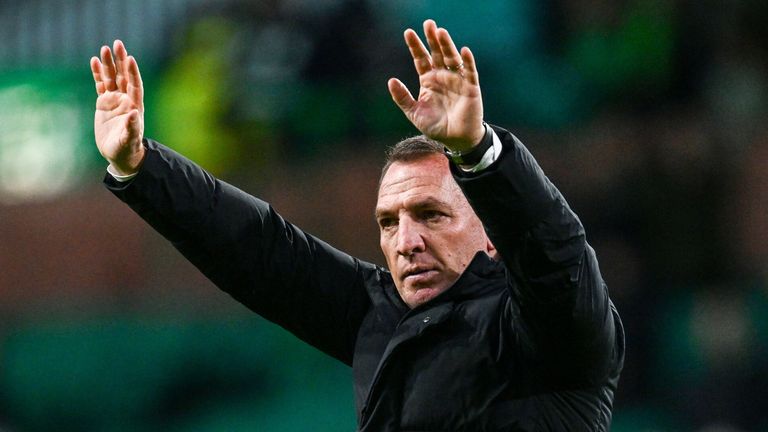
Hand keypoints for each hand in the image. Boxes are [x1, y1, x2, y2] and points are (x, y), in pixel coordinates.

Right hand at [90, 40, 144, 175]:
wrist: (119, 154)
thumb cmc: (127, 149)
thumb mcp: (129, 140)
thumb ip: (132, 127)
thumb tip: (133, 113)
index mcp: (134, 106)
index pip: (135, 85)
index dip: (132, 72)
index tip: (130, 58)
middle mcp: (125, 100)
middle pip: (123, 76)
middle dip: (120, 60)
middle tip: (117, 43)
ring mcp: (114, 100)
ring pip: (111, 78)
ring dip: (108, 64)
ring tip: (104, 48)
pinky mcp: (104, 103)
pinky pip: (101, 85)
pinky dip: (98, 73)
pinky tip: (94, 61)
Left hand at [388, 20, 484, 152]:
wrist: (455, 140)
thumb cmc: (436, 126)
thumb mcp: (414, 112)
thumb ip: (402, 98)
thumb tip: (391, 80)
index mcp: (428, 80)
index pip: (421, 59)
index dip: (415, 46)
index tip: (408, 32)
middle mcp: (442, 76)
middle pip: (437, 53)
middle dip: (432, 39)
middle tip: (428, 23)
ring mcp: (457, 80)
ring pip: (452, 58)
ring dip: (447, 45)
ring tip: (441, 32)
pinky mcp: (471, 87)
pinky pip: (469, 71)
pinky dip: (467, 61)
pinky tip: (464, 50)